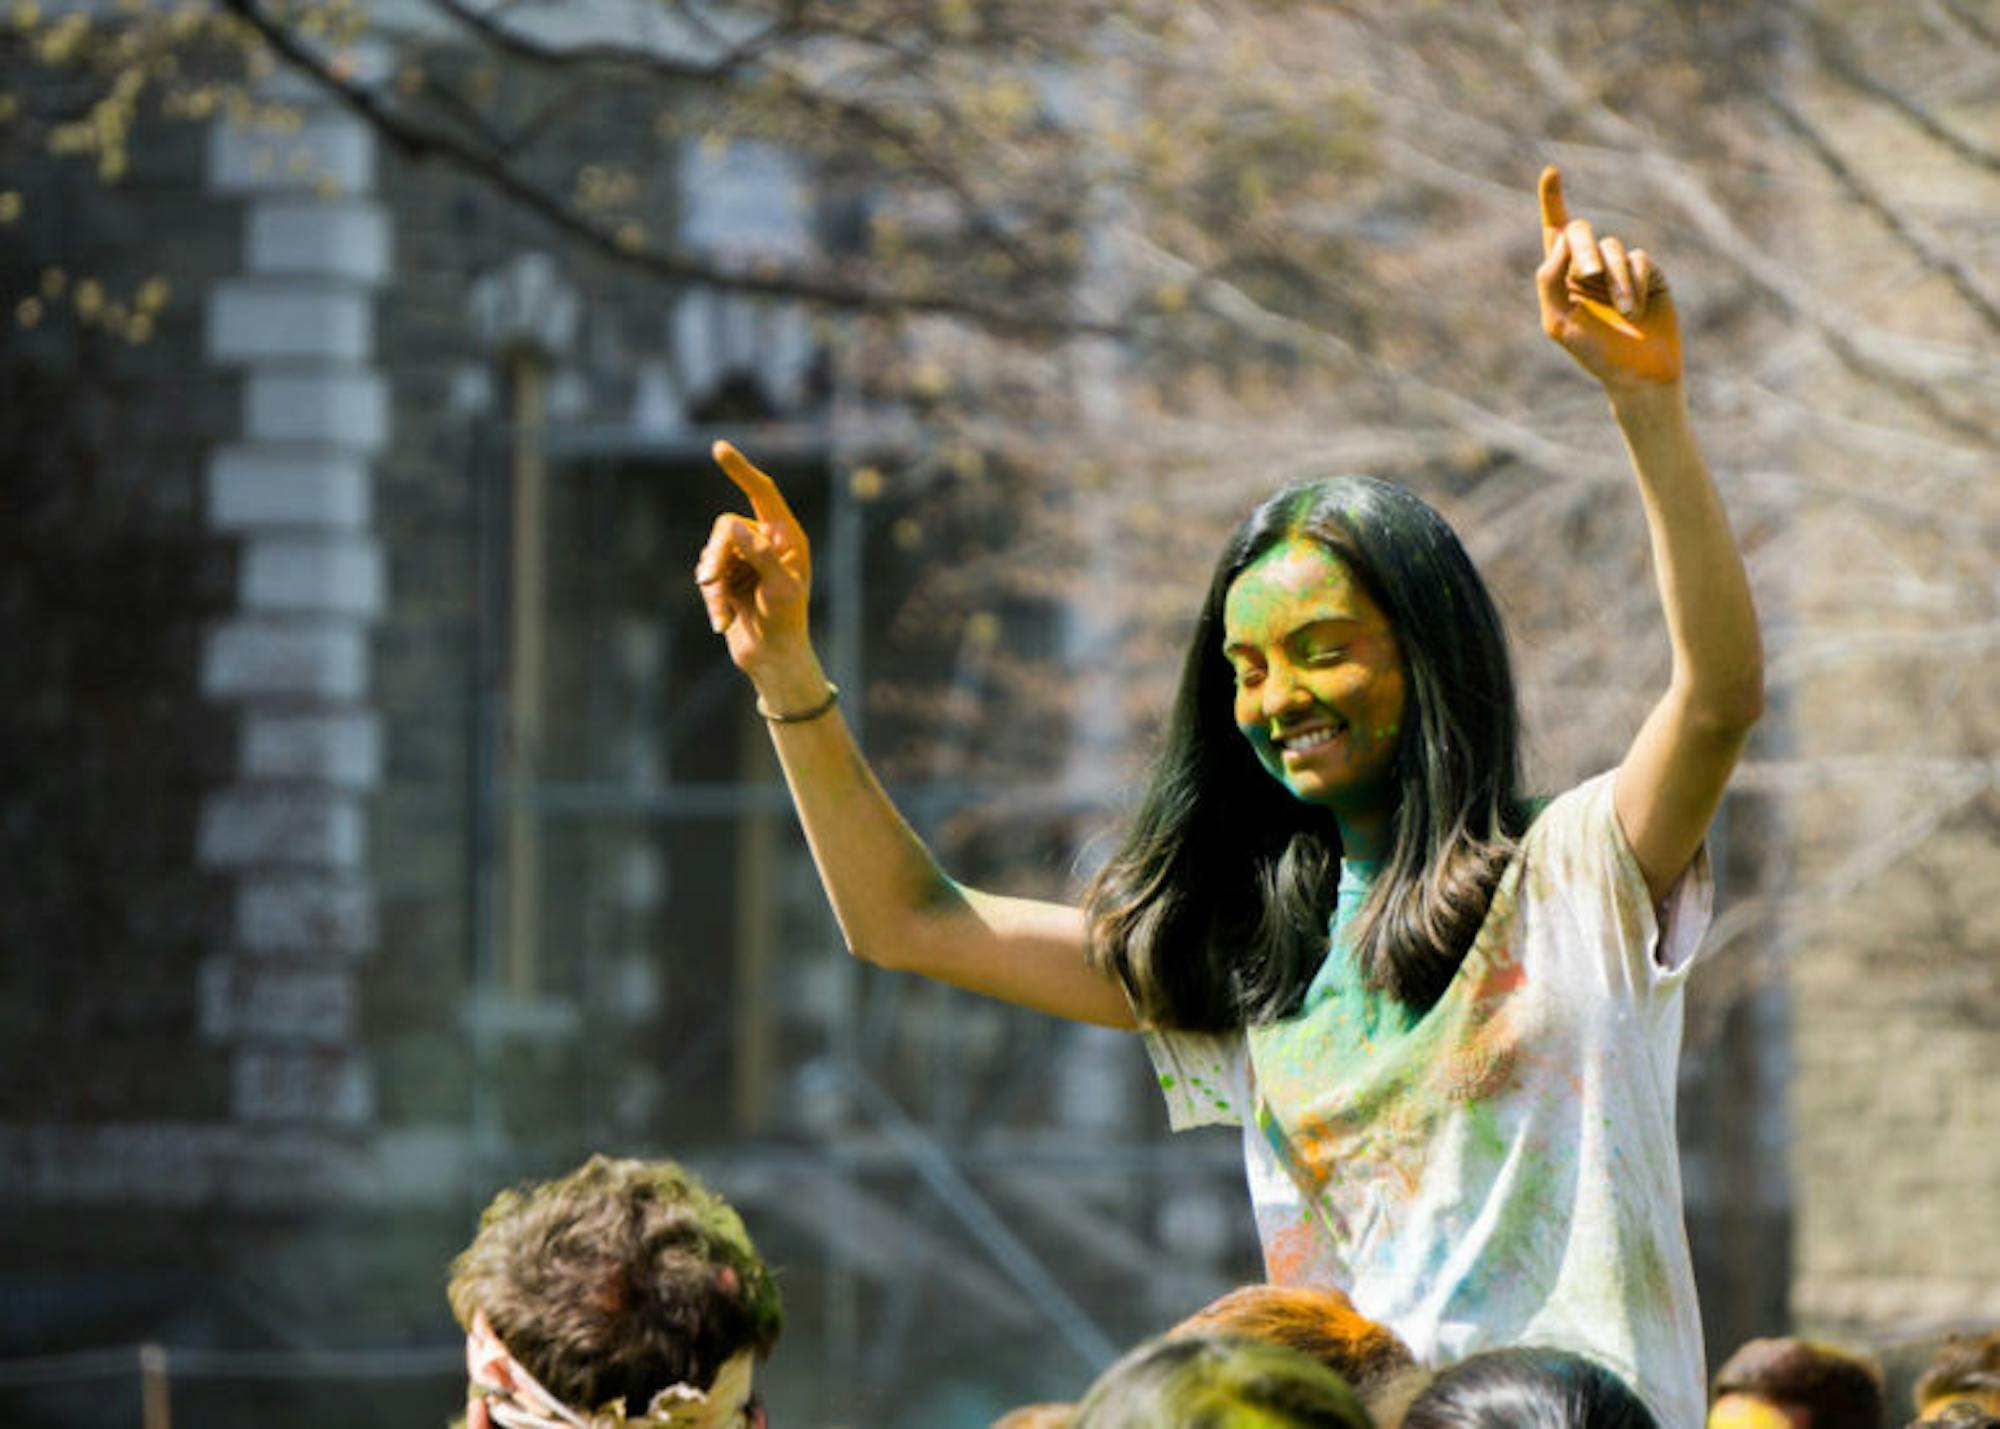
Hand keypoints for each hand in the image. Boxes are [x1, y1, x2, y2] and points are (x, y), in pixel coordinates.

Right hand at [695, 441, 813, 674]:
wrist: (773, 660)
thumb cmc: (786, 623)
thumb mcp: (779, 589)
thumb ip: (759, 554)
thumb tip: (734, 524)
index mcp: (788, 538)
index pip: (763, 493)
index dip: (741, 470)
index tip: (718, 448)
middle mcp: (766, 543)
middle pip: (725, 527)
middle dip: (716, 557)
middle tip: (711, 585)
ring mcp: (745, 560)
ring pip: (711, 552)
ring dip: (713, 585)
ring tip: (724, 614)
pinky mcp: (728, 578)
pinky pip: (706, 575)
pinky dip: (712, 599)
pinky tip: (722, 623)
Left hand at [1536, 165, 1680, 390]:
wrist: (1637, 374)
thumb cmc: (1593, 353)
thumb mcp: (1558, 321)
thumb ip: (1549, 278)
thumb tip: (1561, 236)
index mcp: (1562, 278)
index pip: (1555, 232)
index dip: (1553, 201)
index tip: (1551, 171)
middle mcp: (1590, 268)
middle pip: (1582, 233)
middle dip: (1583, 250)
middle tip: (1588, 275)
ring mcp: (1620, 269)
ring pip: (1613, 248)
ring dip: (1617, 280)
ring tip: (1625, 310)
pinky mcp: (1649, 273)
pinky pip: (1639, 260)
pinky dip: (1637, 283)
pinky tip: (1639, 308)